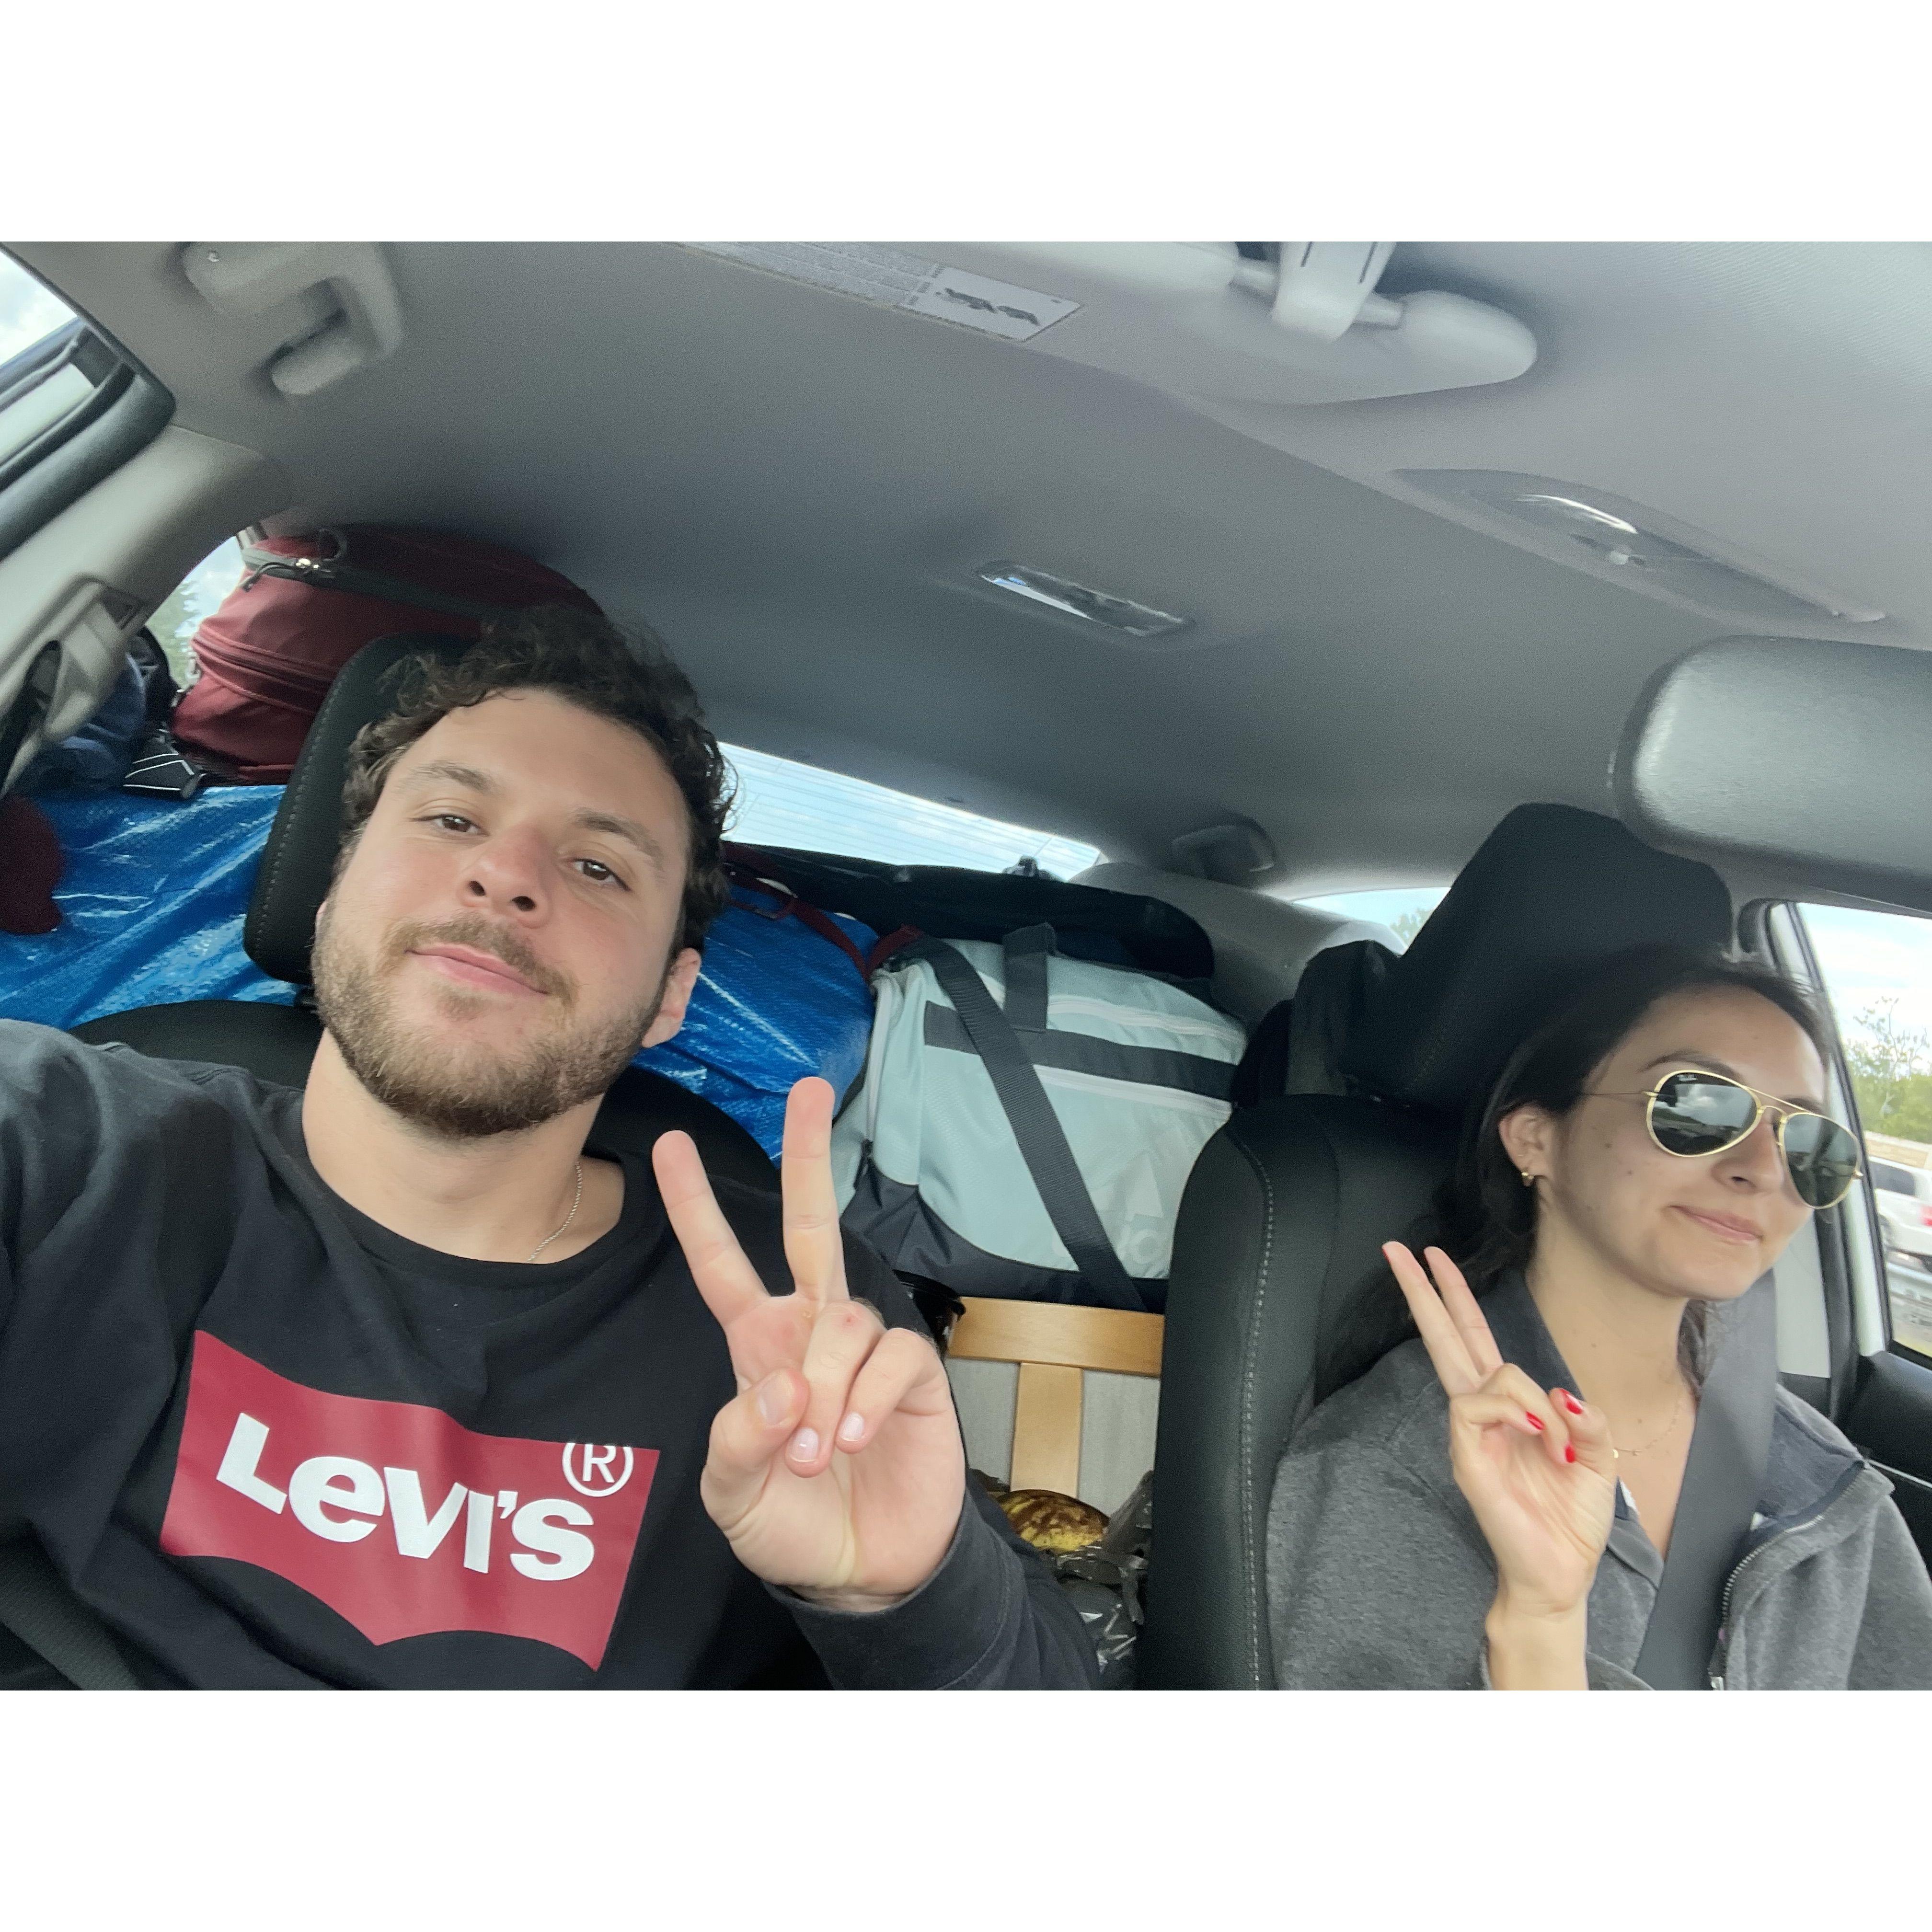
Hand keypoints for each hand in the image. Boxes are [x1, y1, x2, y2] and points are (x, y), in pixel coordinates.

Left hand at [652, 1077, 964, 1607]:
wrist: (863, 1570)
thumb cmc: (790, 1524)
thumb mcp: (733, 1495)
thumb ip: (740, 1440)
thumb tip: (781, 1385)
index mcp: (757, 1344)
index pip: (720, 1264)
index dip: (695, 1208)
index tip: (670, 1146)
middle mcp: (810, 1331)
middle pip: (811, 1224)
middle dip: (806, 1155)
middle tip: (808, 1090)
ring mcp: (865, 1349)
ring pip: (843, 1316)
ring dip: (825, 1387)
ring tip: (819, 1453)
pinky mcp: (915, 1373)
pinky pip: (891, 1354)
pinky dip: (868, 1397)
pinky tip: (856, 1438)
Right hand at [1384, 1244, 1616, 1672]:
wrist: (1561, 1575)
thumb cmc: (1572, 1519)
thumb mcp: (1600, 1458)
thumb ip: (1587, 1419)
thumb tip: (1559, 1394)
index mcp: (1508, 1408)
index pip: (1473, 1339)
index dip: (1454, 1297)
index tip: (1432, 1256)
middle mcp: (1481, 1414)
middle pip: (1445, 1338)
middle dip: (1422, 1291)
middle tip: (1395, 1247)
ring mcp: (1470, 1435)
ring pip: (1481, 1372)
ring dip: (1525, 1395)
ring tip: (1555, 1440)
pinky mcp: (1466, 1458)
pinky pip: (1475, 1407)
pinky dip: (1512, 1410)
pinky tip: (1538, 1432)